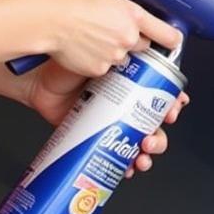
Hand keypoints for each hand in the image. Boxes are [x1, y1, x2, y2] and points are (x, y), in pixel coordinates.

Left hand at [23, 59, 189, 177]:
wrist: (38, 81)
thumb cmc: (68, 62)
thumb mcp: (103, 50)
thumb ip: (129, 47)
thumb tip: (155, 44)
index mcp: (133, 82)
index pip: (162, 96)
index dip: (173, 104)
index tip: (174, 108)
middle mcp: (125, 104)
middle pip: (154, 124)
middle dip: (160, 135)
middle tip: (151, 137)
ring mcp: (111, 123)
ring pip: (139, 143)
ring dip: (148, 153)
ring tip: (141, 154)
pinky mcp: (96, 138)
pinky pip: (116, 156)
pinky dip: (125, 166)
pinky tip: (127, 168)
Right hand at [46, 0, 182, 76]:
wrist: (46, 21)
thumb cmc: (65, 0)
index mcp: (132, 15)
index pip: (165, 33)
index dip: (172, 37)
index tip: (175, 39)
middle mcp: (127, 37)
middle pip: (143, 45)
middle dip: (133, 40)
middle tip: (114, 31)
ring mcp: (114, 55)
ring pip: (123, 57)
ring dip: (115, 51)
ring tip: (96, 39)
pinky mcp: (99, 68)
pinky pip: (104, 68)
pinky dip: (98, 62)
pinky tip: (86, 49)